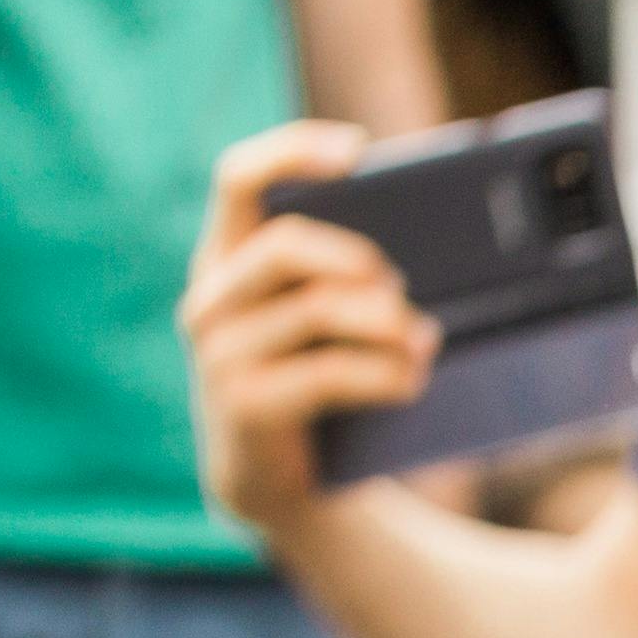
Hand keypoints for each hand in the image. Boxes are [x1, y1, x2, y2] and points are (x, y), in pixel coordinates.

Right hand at [181, 123, 438, 536]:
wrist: (287, 487)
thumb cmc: (319, 387)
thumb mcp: (327, 324)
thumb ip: (348, 280)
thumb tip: (422, 255)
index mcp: (227, 258)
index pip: (239, 179)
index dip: (290, 152)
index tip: (356, 150)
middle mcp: (211, 297)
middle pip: (286, 246)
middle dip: (355, 259)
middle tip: (402, 283)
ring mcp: (219, 353)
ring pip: (315, 312)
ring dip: (386, 324)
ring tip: (427, 340)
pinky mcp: (245, 405)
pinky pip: (326, 376)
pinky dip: (383, 374)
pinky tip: (414, 379)